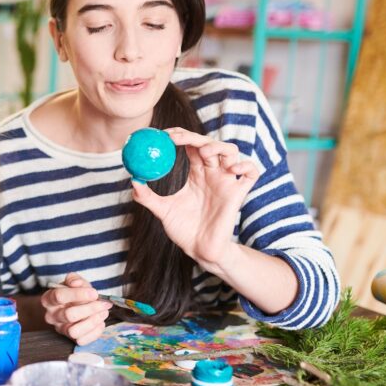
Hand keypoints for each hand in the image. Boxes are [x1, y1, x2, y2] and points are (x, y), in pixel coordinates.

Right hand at [41, 273, 109, 344]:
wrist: (75, 305)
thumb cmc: (74, 293)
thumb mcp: (74, 281)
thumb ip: (74, 279)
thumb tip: (76, 283)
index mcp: (49, 299)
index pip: (59, 296)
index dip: (78, 294)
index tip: (94, 293)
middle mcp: (51, 316)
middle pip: (69, 315)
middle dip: (90, 309)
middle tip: (103, 304)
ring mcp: (60, 329)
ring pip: (74, 331)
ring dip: (92, 322)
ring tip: (103, 312)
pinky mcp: (70, 339)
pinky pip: (82, 341)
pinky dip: (95, 332)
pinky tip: (100, 322)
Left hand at [132, 127, 259, 269]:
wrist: (200, 250)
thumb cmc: (183, 230)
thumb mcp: (162, 211)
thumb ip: (147, 197)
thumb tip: (133, 180)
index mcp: (196, 173)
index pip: (191, 146)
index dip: (180, 135)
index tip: (163, 134)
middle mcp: (212, 173)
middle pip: (208, 144)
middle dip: (193, 137)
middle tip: (175, 138)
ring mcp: (227, 181)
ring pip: (231, 152)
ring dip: (218, 146)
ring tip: (204, 152)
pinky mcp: (239, 193)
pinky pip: (251, 173)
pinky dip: (246, 165)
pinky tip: (232, 167)